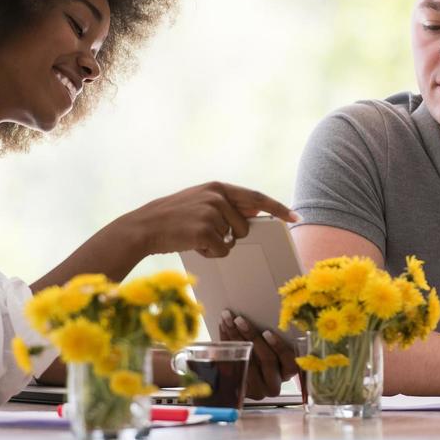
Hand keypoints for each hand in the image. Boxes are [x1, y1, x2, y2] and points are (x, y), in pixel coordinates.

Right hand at [122, 182, 294, 258]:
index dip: (278, 208)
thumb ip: (226, 205)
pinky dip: (209, 253)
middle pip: (244, 226)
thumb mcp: (200, 202)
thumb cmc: (173, 218)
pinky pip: (221, 250)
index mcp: (217, 187)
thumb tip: (255, 214)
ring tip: (194, 236)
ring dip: (216, 244)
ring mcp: (211, 212)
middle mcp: (217, 196)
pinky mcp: (205, 230)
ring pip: (232, 240)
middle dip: (233, 236)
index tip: (295, 217)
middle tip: (210, 236)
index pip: (256, 197)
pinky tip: (192, 244)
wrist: (144, 227)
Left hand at [218, 309, 299, 398]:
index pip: (290, 363)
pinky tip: (222, 332)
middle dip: (252, 337)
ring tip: (227, 321)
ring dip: (235, 338)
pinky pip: (232, 367)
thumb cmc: (264, 356)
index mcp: (287, 374)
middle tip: (238, 320)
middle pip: (266, 361)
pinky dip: (226, 347)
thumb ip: (272, 338)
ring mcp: (257, 391)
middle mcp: (274, 386)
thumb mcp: (274, 350)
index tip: (266, 332)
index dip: (279, 348)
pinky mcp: (241, 391)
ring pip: (247, 363)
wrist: (241, 379)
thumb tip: (263, 314)